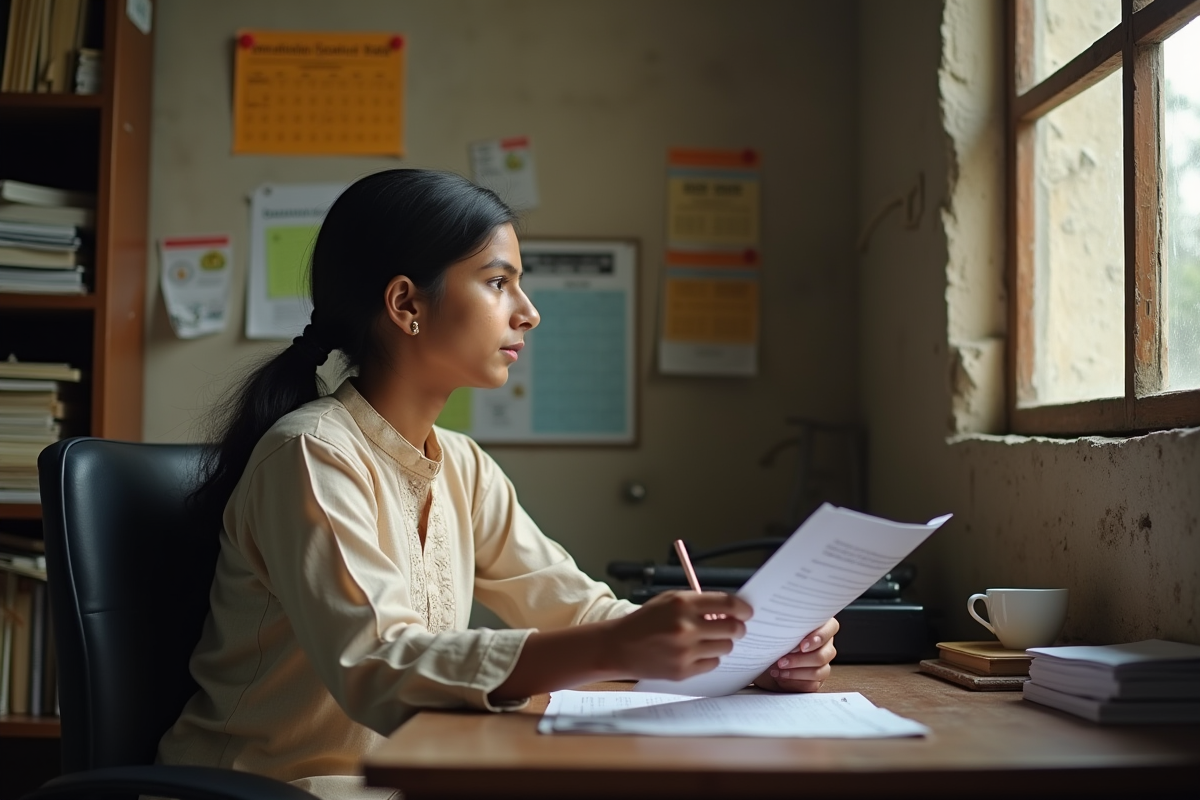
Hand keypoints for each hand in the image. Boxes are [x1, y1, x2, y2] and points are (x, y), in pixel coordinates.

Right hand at [603, 590, 752, 680]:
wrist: (618, 647)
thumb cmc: (645, 621)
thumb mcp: (668, 600)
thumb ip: (698, 603)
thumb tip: (730, 611)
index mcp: (682, 604)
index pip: (728, 604)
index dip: (743, 608)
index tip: (748, 612)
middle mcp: (685, 627)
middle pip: (732, 628)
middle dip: (738, 628)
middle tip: (736, 628)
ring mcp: (684, 651)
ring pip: (724, 648)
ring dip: (722, 643)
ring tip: (708, 640)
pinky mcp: (683, 671)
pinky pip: (712, 664)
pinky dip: (709, 658)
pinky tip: (695, 653)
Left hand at [752, 617, 838, 692]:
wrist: (769, 655)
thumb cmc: (778, 637)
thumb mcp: (782, 629)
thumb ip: (790, 629)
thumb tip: (784, 635)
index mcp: (822, 627)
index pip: (831, 628)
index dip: (819, 637)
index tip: (802, 645)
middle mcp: (826, 646)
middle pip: (823, 655)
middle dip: (800, 660)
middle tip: (782, 661)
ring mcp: (824, 664)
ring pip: (819, 672)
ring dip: (796, 673)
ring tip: (779, 669)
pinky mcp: (817, 680)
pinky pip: (812, 685)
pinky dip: (795, 682)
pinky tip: (781, 676)